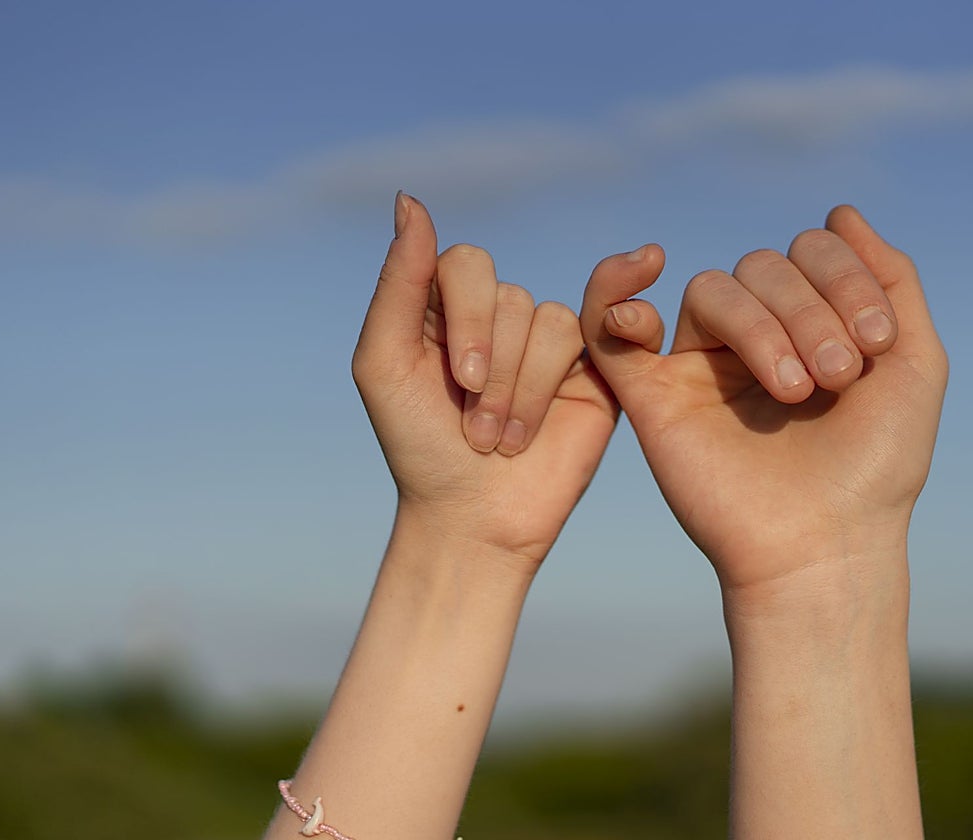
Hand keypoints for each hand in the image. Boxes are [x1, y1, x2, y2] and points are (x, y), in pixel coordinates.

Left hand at [352, 194, 618, 565]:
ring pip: (549, 320)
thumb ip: (397, 281)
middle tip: (474, 429)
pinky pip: (589, 337)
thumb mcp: (383, 363)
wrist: (473, 518)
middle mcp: (494, 317)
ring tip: (502, 441)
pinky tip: (542, 426)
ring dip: (522, 390)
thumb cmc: (418, 446)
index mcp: (441, 307)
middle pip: (509, 294)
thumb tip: (410, 198)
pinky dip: (553, 387)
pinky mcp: (588, 368)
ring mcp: (542, 342)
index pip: (465, 263)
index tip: (458, 382)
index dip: (468, 317)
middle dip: (493, 368)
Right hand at [580, 206, 947, 594]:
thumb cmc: (874, 468)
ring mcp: (699, 364)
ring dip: (762, 325)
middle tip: (839, 376)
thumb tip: (841, 211)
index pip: (808, 250)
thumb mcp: (914, 364)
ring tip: (797, 389)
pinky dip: (612, 293)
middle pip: (760, 266)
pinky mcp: (652, 395)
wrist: (827, 547)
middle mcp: (750, 337)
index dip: (843, 277)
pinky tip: (641, 294)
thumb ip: (891, 281)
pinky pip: (609, 325)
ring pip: (712, 289)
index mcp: (807, 323)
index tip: (877, 345)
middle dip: (809, 310)